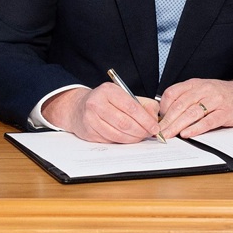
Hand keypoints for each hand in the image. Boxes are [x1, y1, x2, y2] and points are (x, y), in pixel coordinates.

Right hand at [40, 84, 160, 143]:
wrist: (78, 107)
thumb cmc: (105, 101)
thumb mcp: (123, 95)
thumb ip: (142, 104)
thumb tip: (154, 119)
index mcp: (108, 90)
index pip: (131, 107)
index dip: (145, 120)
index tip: (155, 127)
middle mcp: (97, 103)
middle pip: (124, 123)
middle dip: (141, 131)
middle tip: (149, 134)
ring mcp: (90, 118)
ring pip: (117, 134)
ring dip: (133, 139)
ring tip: (140, 137)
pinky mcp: (88, 132)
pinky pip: (110, 140)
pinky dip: (122, 141)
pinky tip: (127, 138)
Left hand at [156, 77, 232, 138]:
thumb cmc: (222, 94)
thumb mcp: (202, 90)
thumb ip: (187, 99)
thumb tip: (166, 115)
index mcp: (195, 84)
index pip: (172, 93)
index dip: (162, 108)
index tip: (157, 120)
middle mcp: (204, 90)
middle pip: (180, 105)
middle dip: (167, 121)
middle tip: (158, 133)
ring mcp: (215, 100)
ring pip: (192, 113)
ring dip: (177, 126)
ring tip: (169, 135)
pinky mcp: (225, 112)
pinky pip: (208, 121)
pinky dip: (196, 128)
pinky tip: (187, 133)